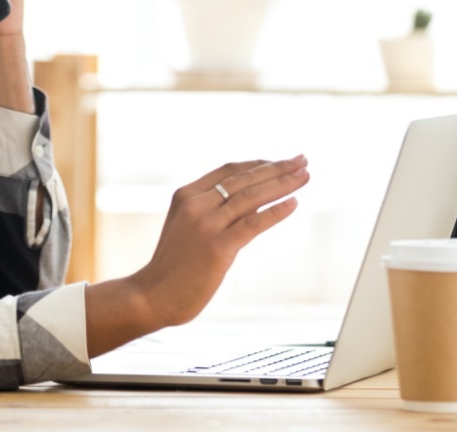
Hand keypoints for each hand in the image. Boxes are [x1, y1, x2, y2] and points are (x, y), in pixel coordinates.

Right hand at [85, 156, 309, 355]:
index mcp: (186, 195)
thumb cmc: (172, 266)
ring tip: (304, 177)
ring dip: (282, 184)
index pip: (229, 171)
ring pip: (251, 197)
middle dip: (276, 168)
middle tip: (302, 161)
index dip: (258, 164)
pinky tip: (293, 203)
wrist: (152, 296)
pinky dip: (276, 211)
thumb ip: (211, 211)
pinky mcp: (217, 247)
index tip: (280, 161)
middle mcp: (196, 204)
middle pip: (244, 178)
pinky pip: (253, 223)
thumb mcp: (185, 227)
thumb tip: (250, 202)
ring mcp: (206, 224)